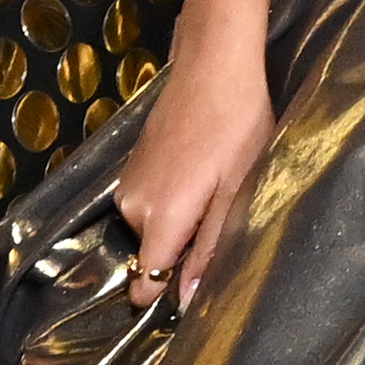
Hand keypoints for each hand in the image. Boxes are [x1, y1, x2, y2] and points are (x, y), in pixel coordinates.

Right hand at [106, 36, 275, 308]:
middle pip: (152, 254)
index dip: (166, 293)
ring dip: (180, 222)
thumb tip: (187, 299)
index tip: (194, 290)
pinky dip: (171, 202)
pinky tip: (199, 174)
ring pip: (152, 228)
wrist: (213, 65)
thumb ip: (209, 248)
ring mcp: (128, 183)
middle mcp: (132, 206)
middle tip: (222, 218)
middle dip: (183, 251)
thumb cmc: (237, 128)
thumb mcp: (235, 192)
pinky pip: (148, 204)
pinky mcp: (131, 165)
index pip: (144, 281)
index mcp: (159, 217)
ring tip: (214, 190)